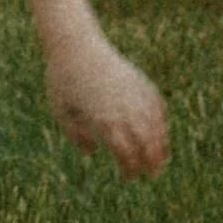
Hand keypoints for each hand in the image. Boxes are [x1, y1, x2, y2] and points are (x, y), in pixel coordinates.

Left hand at [46, 30, 167, 175]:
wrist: (76, 45)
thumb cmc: (63, 80)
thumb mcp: (60, 111)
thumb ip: (75, 135)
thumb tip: (91, 152)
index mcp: (103, 122)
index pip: (125, 154)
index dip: (130, 169)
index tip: (128, 176)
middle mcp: (124, 112)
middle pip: (145, 145)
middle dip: (150, 162)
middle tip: (151, 173)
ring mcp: (136, 97)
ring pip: (156, 128)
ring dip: (160, 146)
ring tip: (160, 159)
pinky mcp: (143, 84)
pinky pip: (158, 109)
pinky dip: (161, 123)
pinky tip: (161, 133)